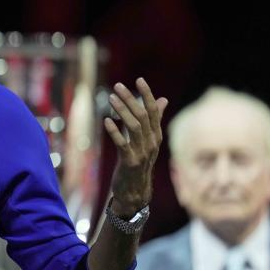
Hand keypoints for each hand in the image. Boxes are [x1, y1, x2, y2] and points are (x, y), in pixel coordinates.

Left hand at [104, 78, 167, 215]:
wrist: (136, 190)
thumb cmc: (139, 161)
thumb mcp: (149, 140)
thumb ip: (155, 120)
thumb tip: (163, 99)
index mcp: (156, 135)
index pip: (154, 111)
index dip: (147, 94)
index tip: (139, 79)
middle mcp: (152, 142)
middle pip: (142, 116)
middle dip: (130, 99)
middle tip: (117, 86)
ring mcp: (142, 152)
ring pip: (133, 127)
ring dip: (122, 111)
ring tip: (110, 98)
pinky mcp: (130, 162)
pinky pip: (122, 144)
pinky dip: (115, 131)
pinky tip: (106, 120)